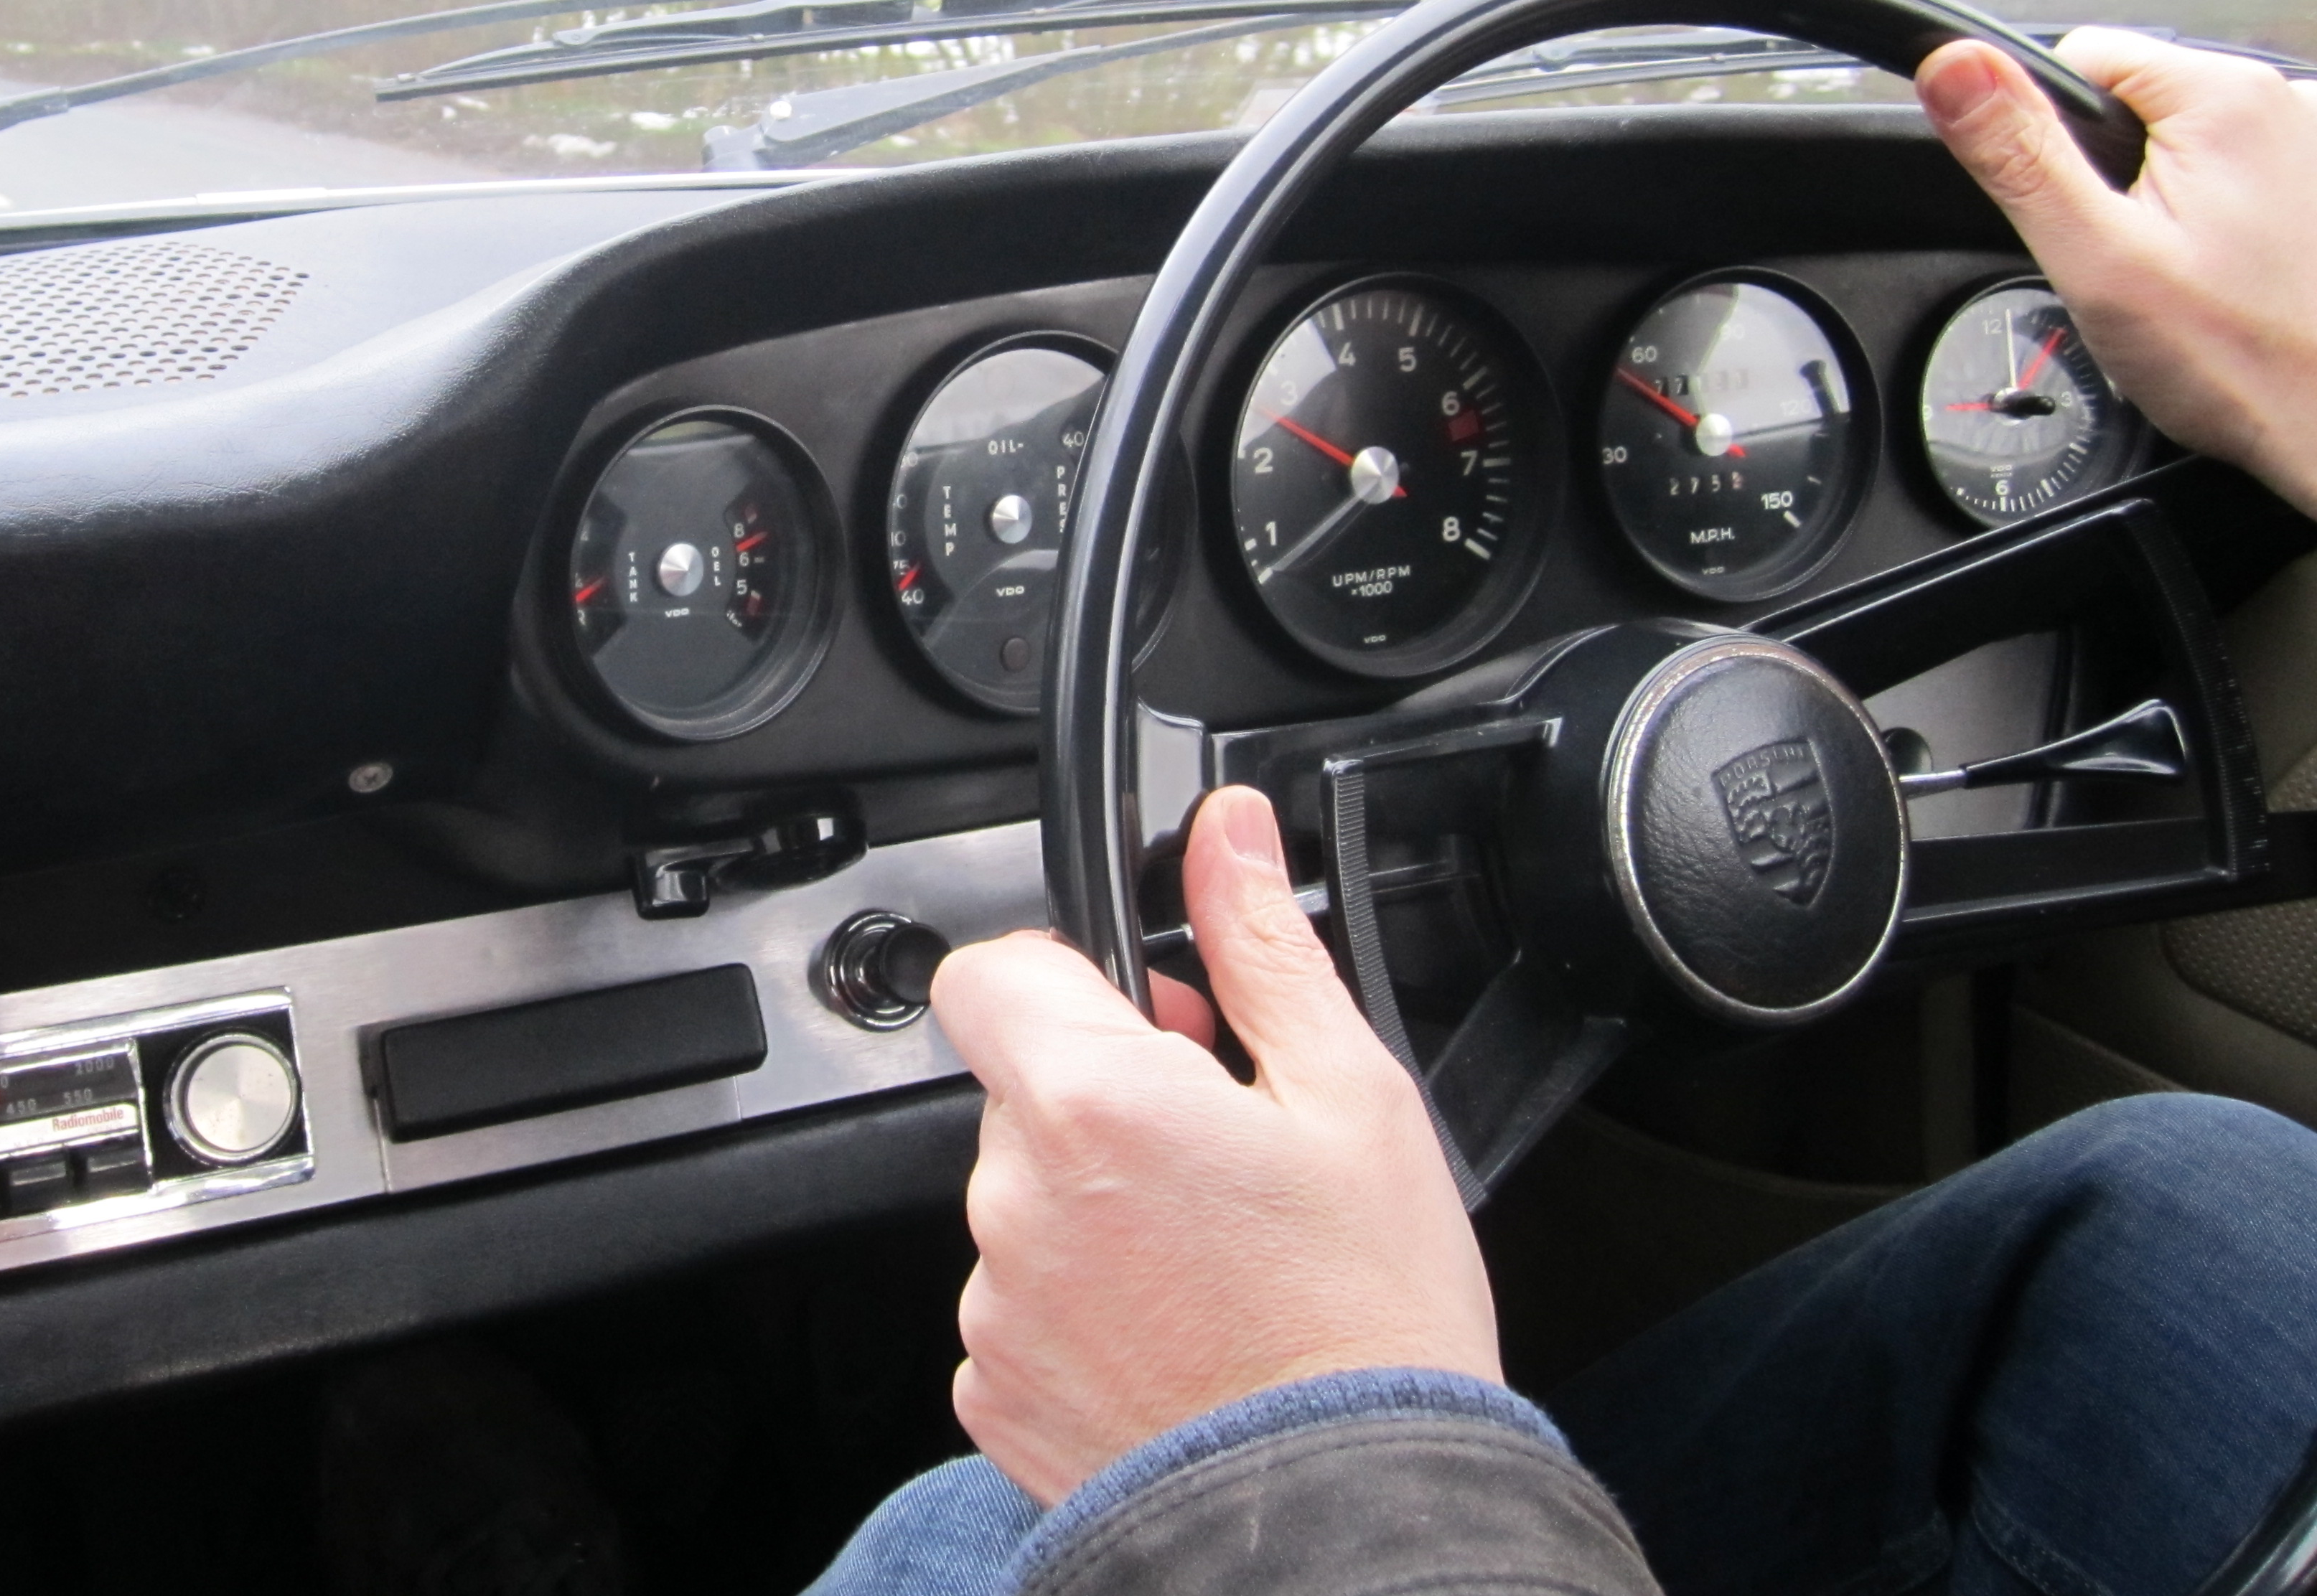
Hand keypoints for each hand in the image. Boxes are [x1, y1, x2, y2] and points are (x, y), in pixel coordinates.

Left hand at [931, 785, 1499, 1505]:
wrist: (1354, 1518)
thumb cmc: (1366, 1320)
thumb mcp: (1350, 1098)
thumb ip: (1260, 947)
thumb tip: (1226, 836)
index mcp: (1091, 1101)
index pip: (989, 970)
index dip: (1065, 975)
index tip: (1145, 1017)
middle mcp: (1014, 1199)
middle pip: (1022, 1088)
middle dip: (1106, 1096)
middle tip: (1220, 1149)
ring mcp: (996, 1307)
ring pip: (1026, 1199)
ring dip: (1096, 1205)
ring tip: (1216, 1259)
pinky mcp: (994, 1393)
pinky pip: (1021, 1306)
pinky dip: (1084, 1306)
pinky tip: (1181, 1330)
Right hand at [1917, 31, 2316, 518]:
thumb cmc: (2239, 358)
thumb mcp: (2097, 258)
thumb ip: (2019, 156)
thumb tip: (1951, 65)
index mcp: (2222, 95)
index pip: (2079, 59)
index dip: (2047, 142)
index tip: (2082, 215)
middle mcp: (2280, 100)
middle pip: (2131, 104)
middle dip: (2109, 180)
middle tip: (2134, 261)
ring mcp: (2306, 144)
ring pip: (2175, 145)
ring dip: (2159, 201)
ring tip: (2183, 275)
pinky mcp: (2311, 186)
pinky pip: (2224, 175)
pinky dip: (2209, 219)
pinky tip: (2223, 274)